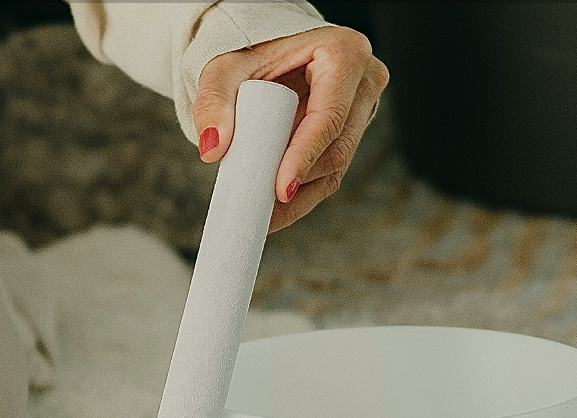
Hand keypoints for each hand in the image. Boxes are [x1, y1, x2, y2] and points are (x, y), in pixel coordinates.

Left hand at [194, 25, 388, 231]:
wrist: (262, 45)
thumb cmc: (248, 47)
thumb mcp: (224, 67)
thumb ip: (212, 102)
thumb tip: (212, 149)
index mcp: (344, 53)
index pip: (329, 116)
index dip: (305, 157)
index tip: (281, 190)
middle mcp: (363, 80)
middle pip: (338, 145)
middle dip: (300, 181)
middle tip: (262, 210)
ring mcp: (362, 106)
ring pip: (338, 163)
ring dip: (302, 193)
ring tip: (263, 213)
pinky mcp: (352, 127)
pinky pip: (332, 167)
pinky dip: (304, 190)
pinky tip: (276, 210)